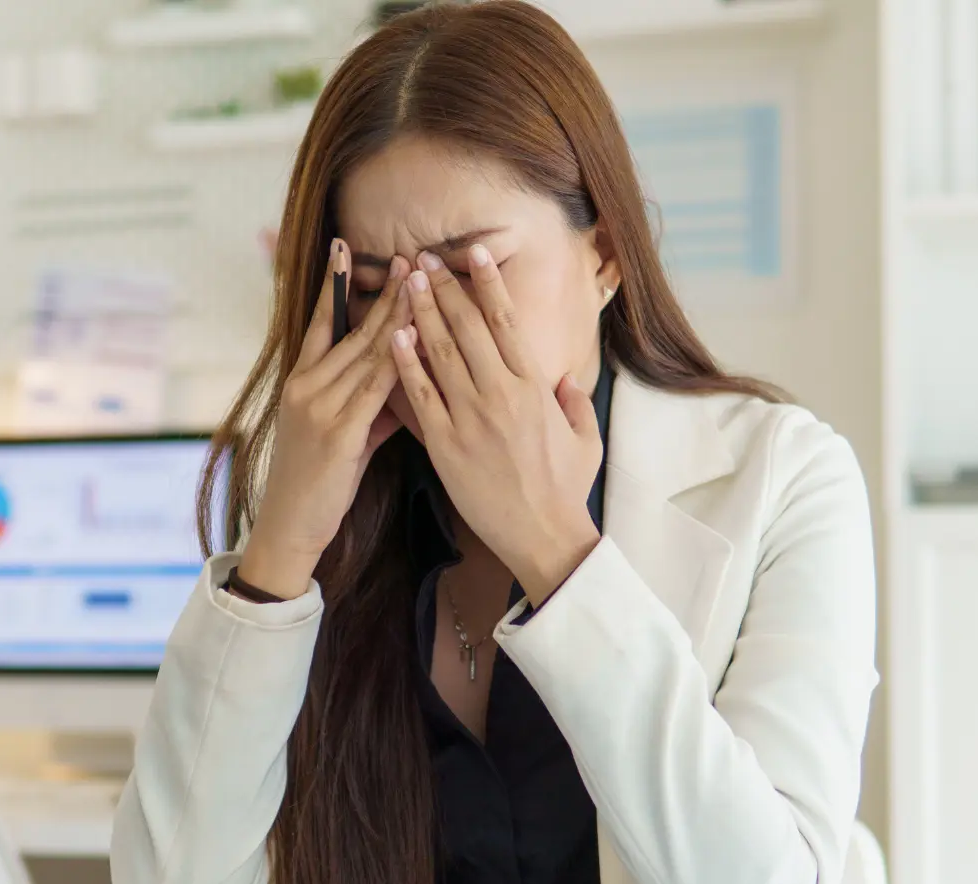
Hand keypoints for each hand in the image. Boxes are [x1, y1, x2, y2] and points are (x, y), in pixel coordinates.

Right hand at [238, 240, 414, 599]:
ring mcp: (319, 408)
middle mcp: (306, 387)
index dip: (333, 285)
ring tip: (420, 282)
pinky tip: (415, 338)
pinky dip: (396, 361)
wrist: (290, 526)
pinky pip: (374, 390)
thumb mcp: (343, 434)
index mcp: (301, 382)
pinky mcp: (337, 434)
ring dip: (397, 315)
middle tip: (408, 256)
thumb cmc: (319, 482)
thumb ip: (370, 404)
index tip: (344, 248)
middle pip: (351, 330)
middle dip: (384, 292)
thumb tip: (402, 379)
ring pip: (366, 352)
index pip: (318, 322)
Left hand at [389, 246, 600, 605]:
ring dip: (421, 312)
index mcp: (535, 386)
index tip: (472, 253)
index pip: (506, 321)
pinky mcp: (445, 445)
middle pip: (467, 326)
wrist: (542, 536)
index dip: (487, 283)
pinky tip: (393, 336)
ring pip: (441, 352)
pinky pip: (420, 396)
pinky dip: (406, 363)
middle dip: (443, 287)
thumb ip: (575, 401)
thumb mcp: (585, 438)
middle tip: (422, 257)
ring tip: (404, 281)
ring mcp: (471, 418)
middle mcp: (502, 393)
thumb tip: (564, 379)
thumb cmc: (565, 489)